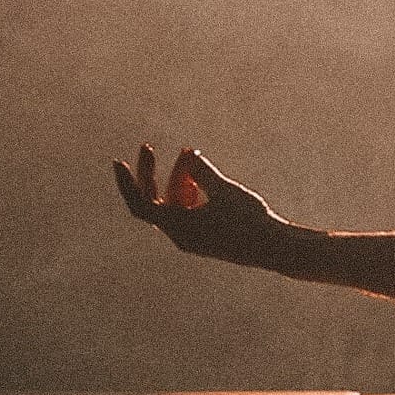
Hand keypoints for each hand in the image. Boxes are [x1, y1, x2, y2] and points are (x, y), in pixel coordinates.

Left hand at [114, 144, 287, 269]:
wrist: (274, 248)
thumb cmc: (250, 219)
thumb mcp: (225, 190)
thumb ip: (203, 172)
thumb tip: (188, 155)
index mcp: (178, 227)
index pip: (141, 205)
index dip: (127, 183)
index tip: (119, 162)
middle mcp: (180, 235)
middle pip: (157, 200)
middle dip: (155, 173)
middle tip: (148, 146)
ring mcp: (192, 236)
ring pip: (175, 203)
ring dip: (179, 178)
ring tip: (190, 153)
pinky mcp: (205, 235)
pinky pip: (188, 211)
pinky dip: (190, 191)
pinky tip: (200, 175)